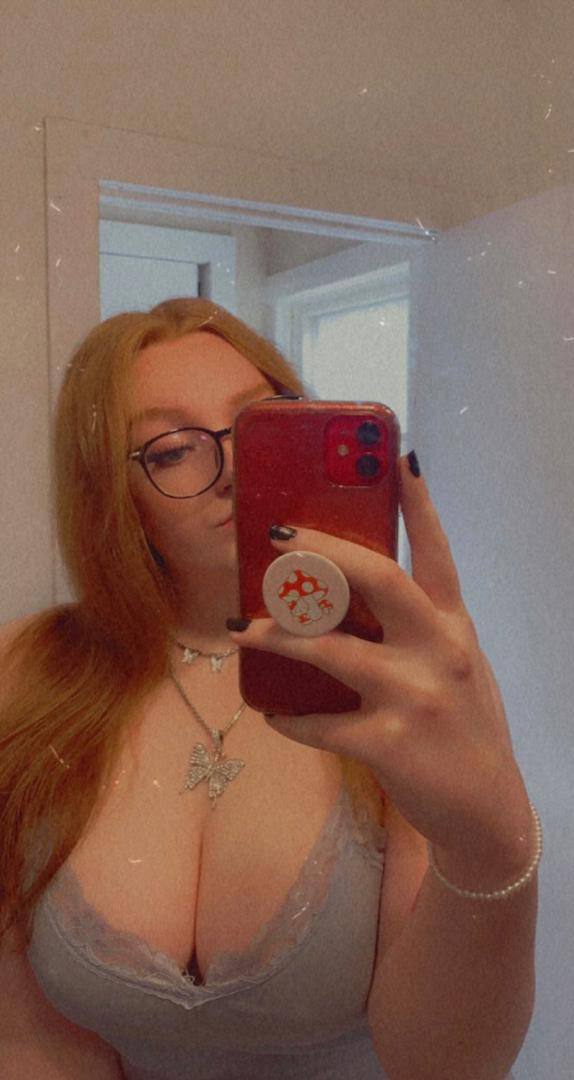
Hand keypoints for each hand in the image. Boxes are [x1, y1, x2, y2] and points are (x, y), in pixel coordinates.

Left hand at [228, 454, 532, 873]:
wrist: (487, 811)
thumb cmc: (464, 725)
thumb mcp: (455, 664)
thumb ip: (415, 628)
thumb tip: (344, 594)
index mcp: (454, 625)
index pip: (436, 551)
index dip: (418, 501)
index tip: (395, 454)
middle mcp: (439, 651)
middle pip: (379, 580)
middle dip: (323, 553)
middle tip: (277, 536)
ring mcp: (415, 696)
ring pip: (331, 650)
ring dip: (277, 635)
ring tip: (240, 626)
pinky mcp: (389, 744)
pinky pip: (320, 721)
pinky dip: (289, 716)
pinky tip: (271, 711)